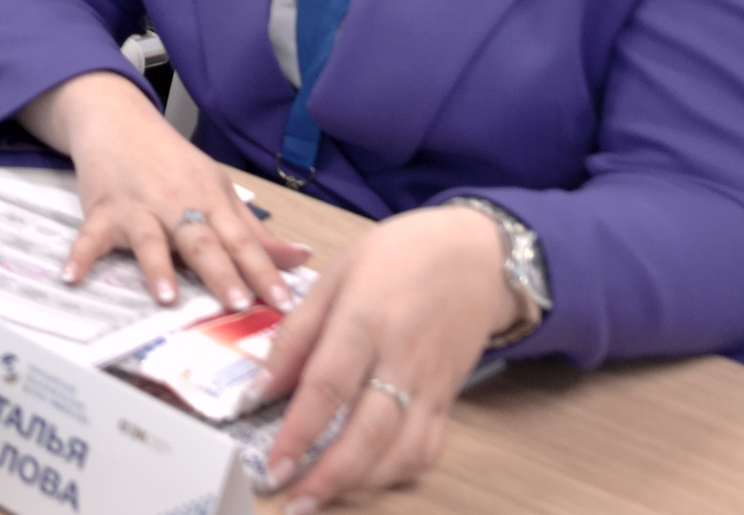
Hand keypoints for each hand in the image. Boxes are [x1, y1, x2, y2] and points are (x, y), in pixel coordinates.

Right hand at [36, 71, 308, 310]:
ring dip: (157, 268)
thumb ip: (255, 231)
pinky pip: (90, 236)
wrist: (118, 120)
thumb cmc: (172, 161)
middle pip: (201, 243)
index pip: (242, 241)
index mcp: (210, 201)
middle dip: (220, 273)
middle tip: (237, 304)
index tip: (284, 303)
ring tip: (167, 297)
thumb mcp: (219, 189)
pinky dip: (80, 255)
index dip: (264, 272)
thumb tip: (301, 258)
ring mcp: (138, 208)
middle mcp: (176, 205)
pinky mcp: (103, 210)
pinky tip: (72, 276)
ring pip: (151, 240)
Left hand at [258, 205, 514, 511]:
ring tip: (322, 497)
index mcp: (366, 321)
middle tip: (296, 501)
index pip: (327, 387)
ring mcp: (430, 384)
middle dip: (330, 476)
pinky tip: (368, 477)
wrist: (478, 254)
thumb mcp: (336, 274)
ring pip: (402, 451)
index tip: (274, 464)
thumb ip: (298, 331)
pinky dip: (398, 472)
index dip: (298, 432)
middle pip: (369, 432)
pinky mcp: (448, 398)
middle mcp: (401, 359)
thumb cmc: (401, 255)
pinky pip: (428, 447)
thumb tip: (264, 383)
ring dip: (362, 483)